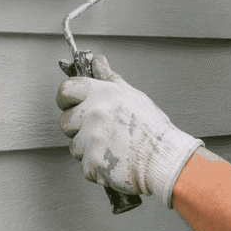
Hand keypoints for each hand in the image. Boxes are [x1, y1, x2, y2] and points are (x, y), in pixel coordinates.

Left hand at [57, 55, 202, 207]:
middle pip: (65, 122)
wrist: (164, 159)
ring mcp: (93, 138)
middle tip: (100, 134)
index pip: (66, 89)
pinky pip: (85, 167)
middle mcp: (96, 113)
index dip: (65, 100)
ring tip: (112, 149)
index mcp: (104, 94)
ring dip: (88, 151)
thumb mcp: (133, 97)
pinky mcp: (94, 162)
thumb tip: (98, 61)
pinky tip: (114, 162)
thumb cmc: (151, 129)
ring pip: (74, 147)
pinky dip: (97, 169)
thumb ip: (110, 80)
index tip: (70, 106)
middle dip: (77, 130)